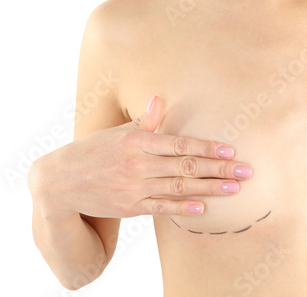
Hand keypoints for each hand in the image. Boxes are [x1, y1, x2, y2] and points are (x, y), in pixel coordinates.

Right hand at [28, 96, 251, 218]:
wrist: (61, 182)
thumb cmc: (90, 152)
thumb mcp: (115, 133)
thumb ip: (142, 121)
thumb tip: (160, 99)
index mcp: (135, 141)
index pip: (179, 144)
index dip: (207, 148)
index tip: (230, 151)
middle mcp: (137, 164)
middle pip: (185, 166)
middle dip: (218, 169)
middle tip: (245, 172)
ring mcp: (133, 187)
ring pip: (178, 187)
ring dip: (209, 189)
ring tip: (234, 189)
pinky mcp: (130, 207)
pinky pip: (161, 207)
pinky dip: (183, 207)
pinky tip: (203, 208)